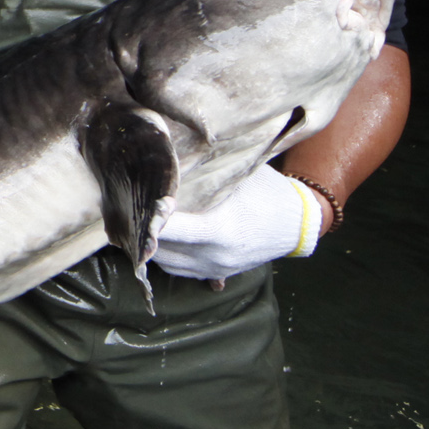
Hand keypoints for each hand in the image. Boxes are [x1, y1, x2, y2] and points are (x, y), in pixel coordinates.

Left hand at [150, 171, 325, 281]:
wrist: (298, 224)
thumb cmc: (269, 193)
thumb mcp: (240, 175)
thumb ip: (206, 171)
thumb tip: (172, 155)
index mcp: (220, 231)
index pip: (171, 230)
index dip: (150, 217)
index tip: (136, 200)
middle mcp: (214, 256)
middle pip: (162, 249)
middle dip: (145, 230)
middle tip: (131, 207)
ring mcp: (215, 268)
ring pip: (166, 264)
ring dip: (153, 245)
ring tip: (144, 220)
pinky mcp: (216, 273)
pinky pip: (179, 270)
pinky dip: (167, 255)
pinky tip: (161, 236)